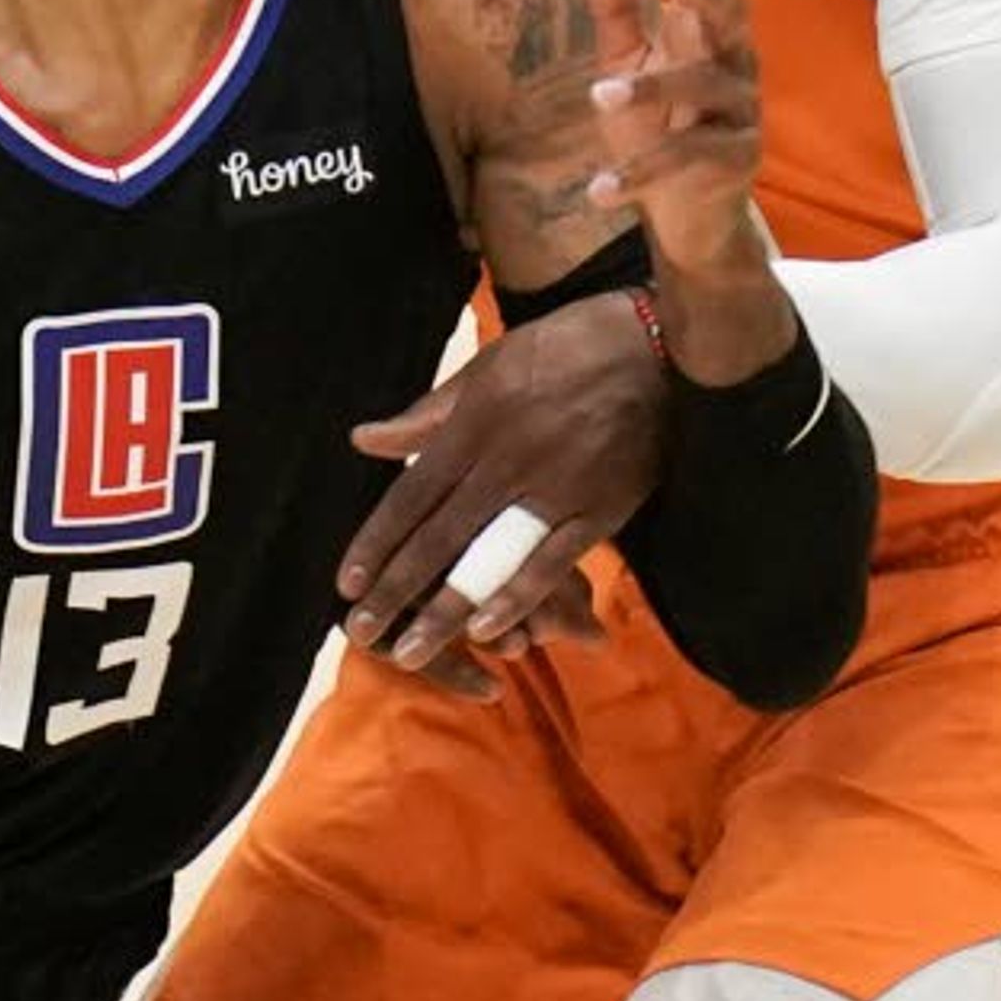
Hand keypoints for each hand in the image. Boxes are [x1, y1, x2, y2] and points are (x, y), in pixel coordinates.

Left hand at [336, 292, 666, 694]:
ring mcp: (555, 489)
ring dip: (445, 610)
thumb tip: (363, 439)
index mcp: (475, 424)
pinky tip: (485, 631)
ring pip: (488, 559)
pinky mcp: (599, 509)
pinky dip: (516, 598)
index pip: (412, 495)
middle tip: (360, 633)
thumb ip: (427, 414)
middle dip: (396, 589)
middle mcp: (507, 461)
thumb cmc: (564, 349)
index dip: (377, 542)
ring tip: (410, 653)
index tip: (347, 582)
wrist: (654, 346)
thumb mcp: (488, 367)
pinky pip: (551, 562)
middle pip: (440, 536)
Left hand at [582, 0, 763, 271]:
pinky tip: (599, 190)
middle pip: (734, 16)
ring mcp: (741, 112)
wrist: (684, 213)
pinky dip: (640, 175)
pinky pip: (688, 160)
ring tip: (598, 97)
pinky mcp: (737, 160)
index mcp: (707, 34)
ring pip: (704, 87)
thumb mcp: (627, 65)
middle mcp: (734, 64)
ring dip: (651, 90)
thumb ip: (617, 12)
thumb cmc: (657, 126)